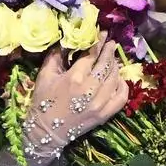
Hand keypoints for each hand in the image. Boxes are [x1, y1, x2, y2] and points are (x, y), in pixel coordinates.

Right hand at [20, 34, 128, 163]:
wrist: (46, 131)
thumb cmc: (43, 101)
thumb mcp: (45, 74)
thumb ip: (57, 55)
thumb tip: (68, 40)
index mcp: (74, 77)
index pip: (92, 54)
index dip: (99, 42)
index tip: (103, 33)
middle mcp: (90, 89)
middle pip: (106, 63)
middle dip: (109, 50)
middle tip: (111, 42)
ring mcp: (100, 103)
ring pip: (114, 78)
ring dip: (115, 66)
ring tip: (113, 59)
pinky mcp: (105, 115)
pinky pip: (121, 97)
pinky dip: (122, 86)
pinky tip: (119, 79)